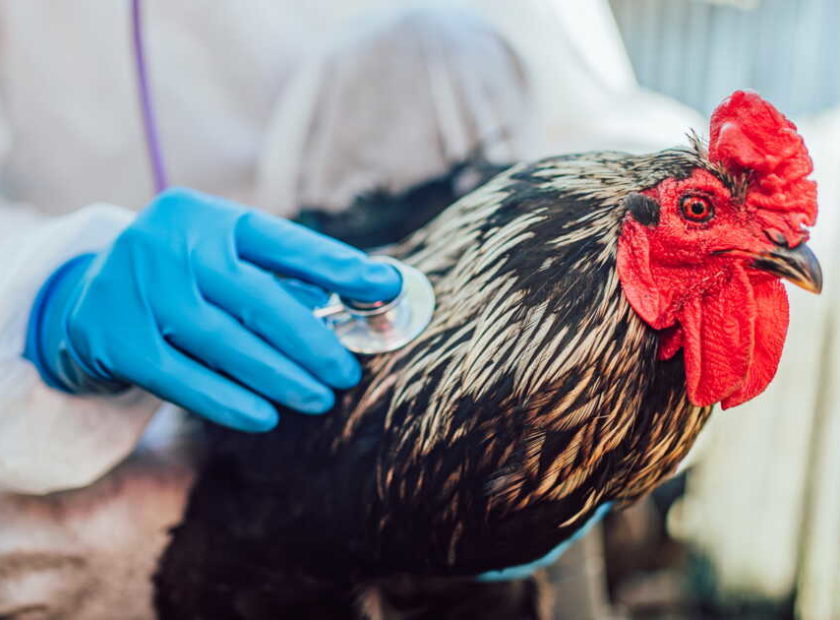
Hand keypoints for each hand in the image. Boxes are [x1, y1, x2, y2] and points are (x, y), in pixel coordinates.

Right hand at [24, 188, 400, 431]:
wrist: (84, 301)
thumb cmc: (180, 281)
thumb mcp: (221, 259)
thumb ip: (279, 274)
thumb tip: (366, 295)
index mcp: (205, 216)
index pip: (283, 242)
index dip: (337, 267)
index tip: (385, 287)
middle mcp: (167, 243)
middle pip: (256, 298)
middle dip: (311, 340)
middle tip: (346, 372)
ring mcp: (134, 289)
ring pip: (224, 342)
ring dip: (279, 377)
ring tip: (318, 398)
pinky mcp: (113, 338)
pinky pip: (183, 378)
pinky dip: (228, 401)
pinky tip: (265, 417)